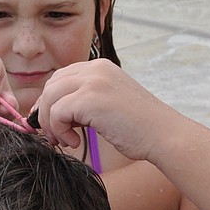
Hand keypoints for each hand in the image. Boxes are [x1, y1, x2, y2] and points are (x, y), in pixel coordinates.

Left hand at [36, 60, 173, 159]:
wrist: (163, 135)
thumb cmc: (140, 128)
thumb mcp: (109, 104)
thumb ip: (86, 101)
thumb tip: (55, 112)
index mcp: (100, 67)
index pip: (61, 78)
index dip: (50, 102)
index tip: (52, 124)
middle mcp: (96, 69)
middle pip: (51, 86)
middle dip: (45, 113)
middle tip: (55, 136)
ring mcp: (93, 81)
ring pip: (49, 98)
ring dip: (51, 124)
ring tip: (66, 140)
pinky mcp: (90, 99)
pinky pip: (56, 113)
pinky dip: (59, 131)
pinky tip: (75, 142)